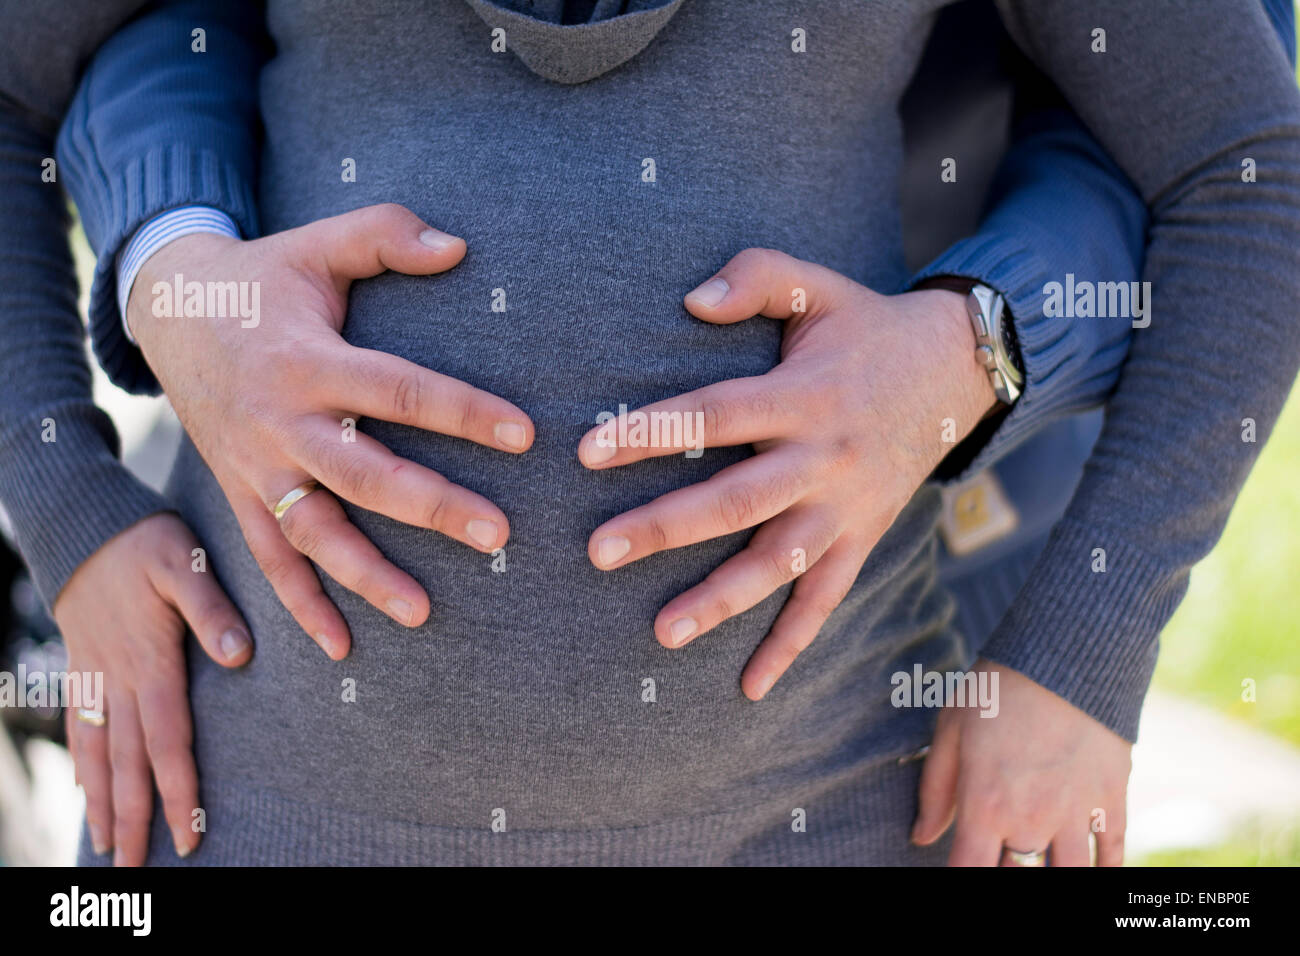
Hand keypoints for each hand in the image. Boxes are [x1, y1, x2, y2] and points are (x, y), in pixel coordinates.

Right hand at [54, 513, 252, 865]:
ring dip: (104, 802)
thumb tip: (240, 655)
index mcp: (149, 662)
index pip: (167, 742)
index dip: (178, 791)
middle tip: (142, 868)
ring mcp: (95, 676)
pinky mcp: (83, 667)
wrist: (85, 523)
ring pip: (97, 753)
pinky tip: (85, 791)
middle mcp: (118, 679)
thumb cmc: (145, 541)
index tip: (188, 834)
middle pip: (127, 763)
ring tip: (111, 848)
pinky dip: (81, 765)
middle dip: (137, 817)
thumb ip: (212, 609)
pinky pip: (78, 727)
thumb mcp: (185, 562)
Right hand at [129, 204, 534, 658]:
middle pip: (366, 475)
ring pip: (316, 533)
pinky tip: (340, 646)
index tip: (525, 435)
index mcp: (309, 361)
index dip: (464, 411)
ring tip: (424, 613)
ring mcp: (257, 468)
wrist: (168, 313)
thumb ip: (385, 235)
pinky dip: (300, 606)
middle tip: (500, 534)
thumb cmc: (264, 279)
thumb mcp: (317, 243)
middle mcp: (282, 422)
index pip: (400, 390)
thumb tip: (460, 246)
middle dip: (434, 507)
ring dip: (367, 576)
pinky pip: (270, 560)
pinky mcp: (241, 495)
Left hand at [576, 248, 995, 697]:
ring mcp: (846, 507)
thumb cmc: (865, 326)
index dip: (653, 433)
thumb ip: (755, 278)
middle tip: (597, 551)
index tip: (588, 452)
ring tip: (662, 633)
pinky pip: (826, 599)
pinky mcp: (862, 538)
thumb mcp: (818, 285)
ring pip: (778, 562)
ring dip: (722, 599)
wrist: (957, 370)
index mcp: (803, 395)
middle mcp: (824, 458)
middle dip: (665, 528)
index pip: (715, 416)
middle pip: (736, 500)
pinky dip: (792, 644)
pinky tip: (751, 686)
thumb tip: (690, 301)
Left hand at [912, 659, 1132, 865]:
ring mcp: (1076, 814)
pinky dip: (1103, 871)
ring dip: (1052, 872)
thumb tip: (922, 836)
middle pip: (1019, 878)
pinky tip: (1088, 867)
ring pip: (1070, 876)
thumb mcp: (951, 728)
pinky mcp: (1112, 800)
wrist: (1067, 653)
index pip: (970, 874)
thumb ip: (936, 789)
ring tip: (1038, 860)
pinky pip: (1112, 857)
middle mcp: (1032, 819)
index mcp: (986, 805)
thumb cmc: (999, 687)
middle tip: (1000, 849)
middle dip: (1007, 868)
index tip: (963, 865)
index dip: (961, 880)